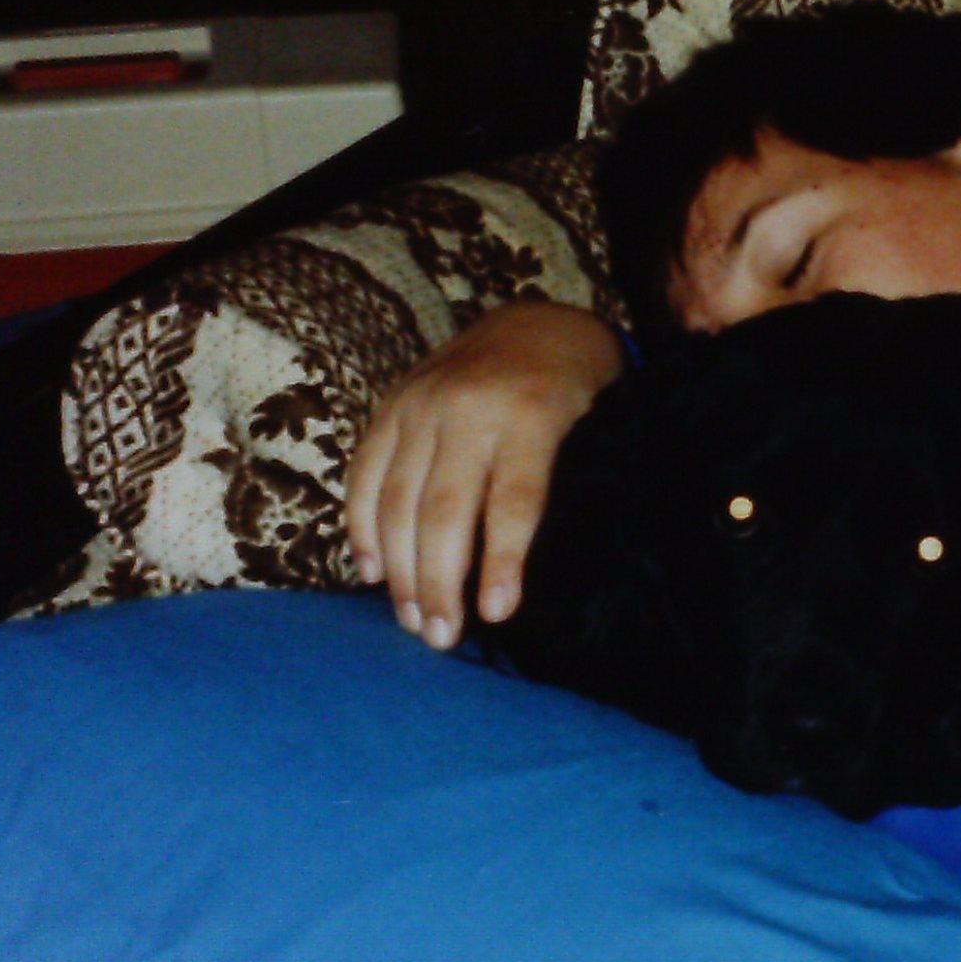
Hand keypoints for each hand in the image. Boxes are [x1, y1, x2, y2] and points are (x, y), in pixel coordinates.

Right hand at [346, 301, 626, 647]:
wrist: (536, 323)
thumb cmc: (579, 392)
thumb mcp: (598, 426)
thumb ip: (574, 484)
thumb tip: (567, 574)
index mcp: (532, 414)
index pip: (514, 500)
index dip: (502, 561)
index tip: (496, 614)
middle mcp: (468, 408)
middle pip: (444, 511)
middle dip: (438, 582)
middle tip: (442, 638)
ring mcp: (420, 404)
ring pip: (396, 500)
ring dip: (399, 570)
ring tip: (413, 622)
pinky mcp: (389, 405)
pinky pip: (363, 475)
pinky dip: (362, 528)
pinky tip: (373, 574)